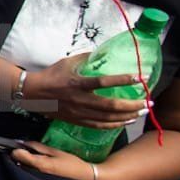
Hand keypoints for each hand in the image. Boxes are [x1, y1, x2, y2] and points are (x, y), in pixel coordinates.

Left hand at [11, 141, 97, 179]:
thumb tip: (23, 142)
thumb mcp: (55, 152)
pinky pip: (27, 172)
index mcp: (39, 164)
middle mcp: (35, 173)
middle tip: (24, 149)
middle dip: (18, 155)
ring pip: (21, 167)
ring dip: (22, 161)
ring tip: (31, 156)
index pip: (18, 155)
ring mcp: (36, 179)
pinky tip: (35, 164)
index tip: (18, 145)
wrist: (83, 178)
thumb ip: (38, 147)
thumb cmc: (71, 163)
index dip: (16, 148)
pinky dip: (27, 166)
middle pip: (17, 162)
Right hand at [24, 53, 148, 127]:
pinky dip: (114, 124)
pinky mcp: (76, 120)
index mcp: (77, 83)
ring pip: (107, 118)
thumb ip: (87, 58)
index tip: (140, 77)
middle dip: (132, 105)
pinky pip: (99, 125)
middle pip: (111, 106)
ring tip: (141, 112)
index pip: (104, 82)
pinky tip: (125, 121)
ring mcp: (78, 112)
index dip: (123, 80)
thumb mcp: (68, 62)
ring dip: (127, 116)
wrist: (31, 93)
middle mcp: (79, 100)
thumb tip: (104, 53)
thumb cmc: (50, 75)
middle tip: (148, 102)